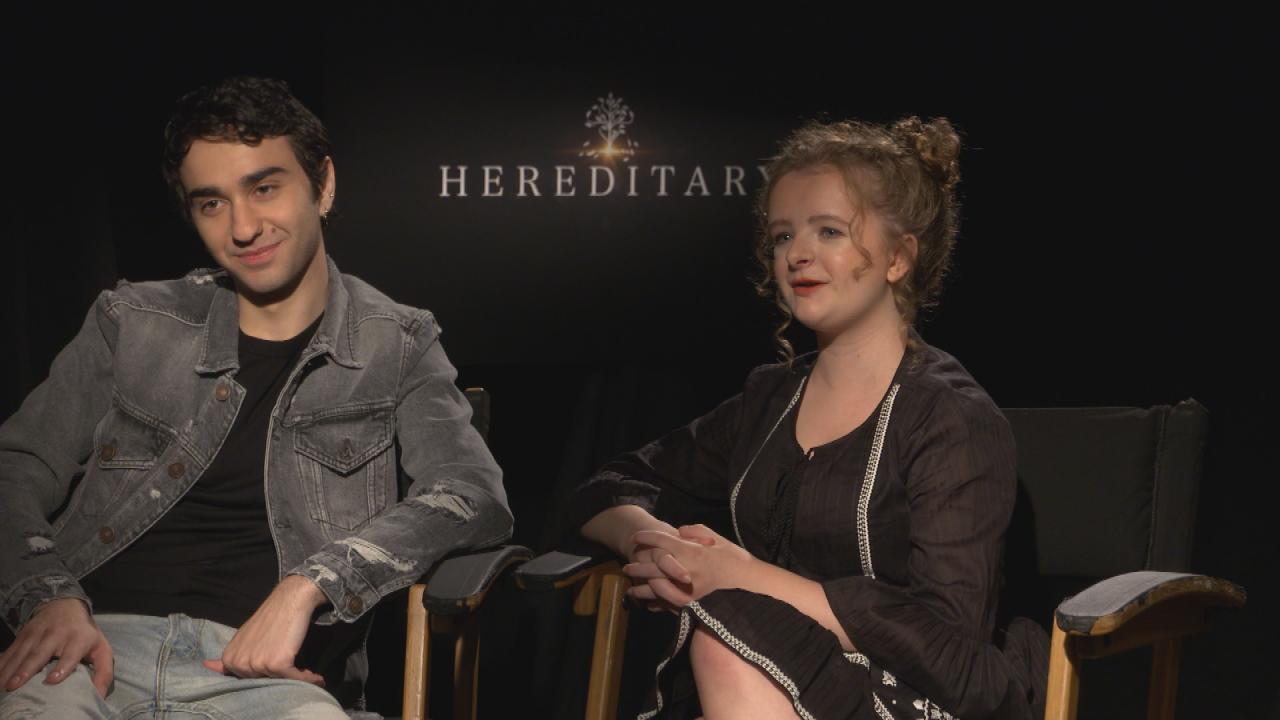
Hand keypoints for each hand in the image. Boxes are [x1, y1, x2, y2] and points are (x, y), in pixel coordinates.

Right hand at [0, 598, 112, 696]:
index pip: (71, 653)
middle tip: (14, 686)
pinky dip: (2, 662)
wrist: (64, 605)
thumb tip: (99, 694)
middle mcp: (57, 635)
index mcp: (78, 638)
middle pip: (40, 653)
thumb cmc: (84, 634)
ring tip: (3, 685)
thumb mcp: (101, 648)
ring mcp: (37, 634)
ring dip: (10, 669)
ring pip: (21, 653)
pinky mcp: (23, 635)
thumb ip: (104, 671)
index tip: (52, 680)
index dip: (63, 666)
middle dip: (26, 670)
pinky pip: (10, 651)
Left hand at [202, 575, 326, 684]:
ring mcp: (257, 664)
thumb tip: (205, 665)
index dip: (266, 673)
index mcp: (230, 658)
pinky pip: (294, 679)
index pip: (249, 679)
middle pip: (264, 681)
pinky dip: (308, 679)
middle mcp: (239, 664)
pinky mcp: (276, 664)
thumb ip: (228, 656)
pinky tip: (316, 676)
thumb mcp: (243, 638)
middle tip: (294, 666)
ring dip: (297, 678)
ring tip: (305, 669)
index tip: (279, 666)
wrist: (289, 600)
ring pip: (280, 681)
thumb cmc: (270, 618)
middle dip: (280, 676)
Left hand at [626, 524, 754, 605]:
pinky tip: (648, 604)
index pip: (662, 542)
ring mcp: (688, 590)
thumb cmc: (734, 558)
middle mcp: (686, 571)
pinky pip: (669, 605)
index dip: (646, 537)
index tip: (636, 537)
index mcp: (692, 552)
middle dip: (638, 565)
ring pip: (657, 589)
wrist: (750, 583)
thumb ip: (695, 532)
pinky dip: (657, 605)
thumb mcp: (716, 538)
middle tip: (626, 566)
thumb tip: (677, 533)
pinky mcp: (692, 604)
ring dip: (641, 589)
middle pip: (653, 567)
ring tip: (630, 589)